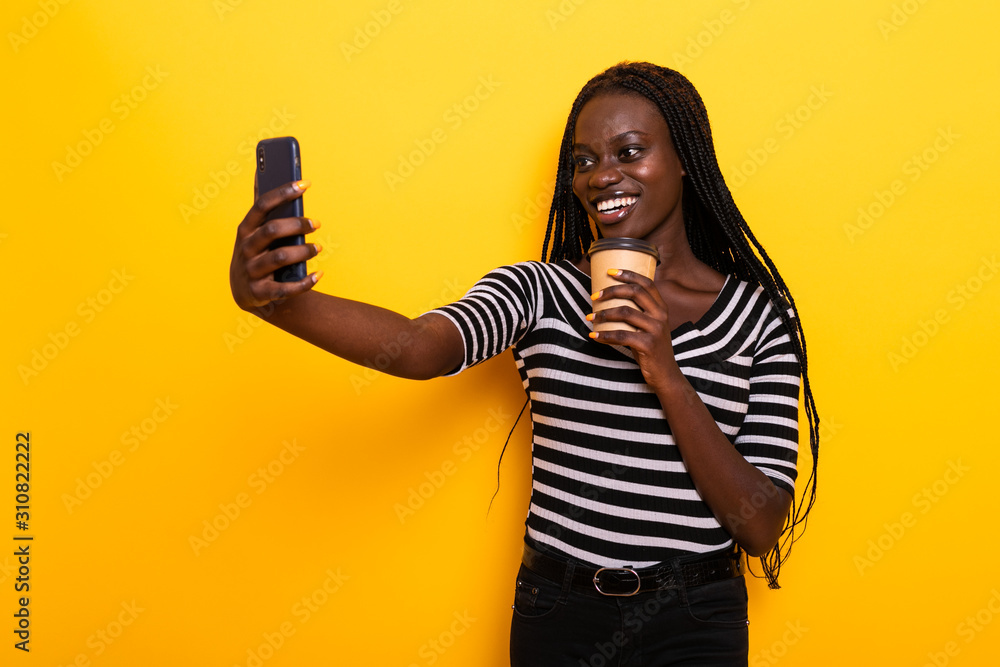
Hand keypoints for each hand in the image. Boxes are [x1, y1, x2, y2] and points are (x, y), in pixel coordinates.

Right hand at [229, 179, 322, 313]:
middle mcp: (245, 248)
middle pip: (272, 230)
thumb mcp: (253, 231)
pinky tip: (319, 274)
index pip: (262, 205)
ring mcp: (251, 271)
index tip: (305, 183)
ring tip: (318, 248)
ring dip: (303, 251)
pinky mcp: (260, 292)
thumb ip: (261, 206)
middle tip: (317, 223)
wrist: (245, 292)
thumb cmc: (256, 253)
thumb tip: (260, 170)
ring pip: (280, 258)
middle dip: (297, 224)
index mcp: (245, 229)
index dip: (283, 192)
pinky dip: (305, 282)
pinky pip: (286, 288)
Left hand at [587, 268, 681, 390]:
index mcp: (661, 308)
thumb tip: (610, 300)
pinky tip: (594, 336)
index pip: (646, 283)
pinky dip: (604, 335)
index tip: (610, 272)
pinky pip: (621, 335)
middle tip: (595, 296)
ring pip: (625, 312)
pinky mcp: (648, 345)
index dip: (628, 275)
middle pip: (634, 293)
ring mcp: (655, 330)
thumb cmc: (651, 349)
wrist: (665, 374)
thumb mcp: (649, 327)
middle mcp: (661, 316)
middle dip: (611, 291)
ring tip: (590, 317)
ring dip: (603, 314)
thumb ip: (638, 313)